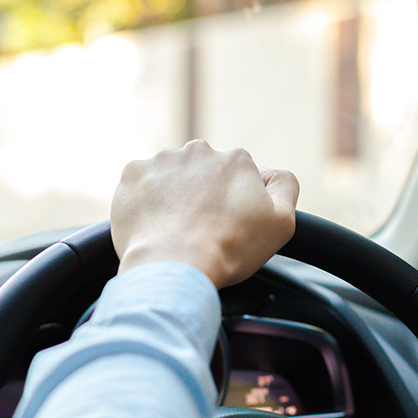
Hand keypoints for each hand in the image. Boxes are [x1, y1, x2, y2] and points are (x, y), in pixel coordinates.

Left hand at [110, 140, 298, 287]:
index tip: (226, 227)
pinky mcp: (132, 175)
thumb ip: (285, 186)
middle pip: (203, 174)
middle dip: (202, 197)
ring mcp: (162, 161)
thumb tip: (272, 173)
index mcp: (236, 160)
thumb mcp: (282, 222)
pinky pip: (141, 185)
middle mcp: (199, 151)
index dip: (233, 206)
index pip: (237, 179)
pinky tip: (154, 225)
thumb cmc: (230, 249)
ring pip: (171, 177)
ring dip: (173, 197)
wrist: (175, 266)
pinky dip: (145, 202)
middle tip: (200, 231)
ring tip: (175, 231)